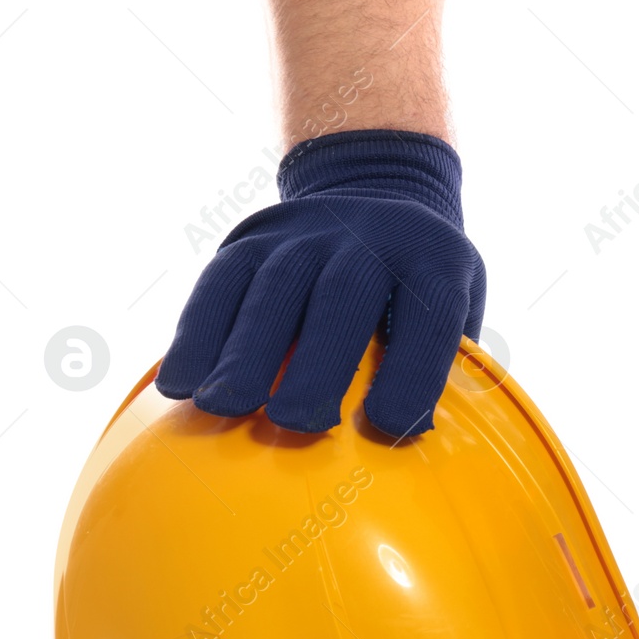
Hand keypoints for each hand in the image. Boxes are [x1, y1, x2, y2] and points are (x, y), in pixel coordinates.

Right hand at [155, 129, 485, 436]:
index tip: (393, 427)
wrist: (378, 191)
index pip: (431, 313)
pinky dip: (196, 336)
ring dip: (244, 351)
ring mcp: (306, 231)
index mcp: (434, 260)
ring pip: (272, 289)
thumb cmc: (421, 289)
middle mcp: (371, 236)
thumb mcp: (457, 308)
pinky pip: (219, 283)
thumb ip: (450, 366)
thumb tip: (429, 446)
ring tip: (225, 407)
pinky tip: (181, 386)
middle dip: (317, 363)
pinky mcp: (251, 237)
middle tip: (295, 424)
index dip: (413, 370)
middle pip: (342, 297)